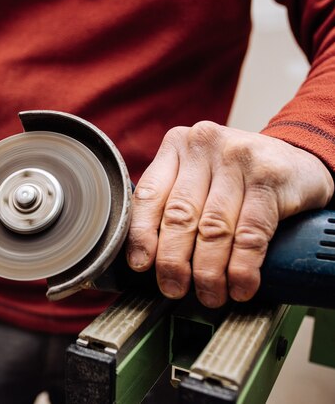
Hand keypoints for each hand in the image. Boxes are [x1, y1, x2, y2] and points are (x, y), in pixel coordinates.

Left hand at [126, 121, 333, 307]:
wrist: (300, 159)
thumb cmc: (238, 174)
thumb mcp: (199, 174)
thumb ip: (171, 199)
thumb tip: (144, 253)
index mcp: (177, 145)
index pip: (148, 194)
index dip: (141, 235)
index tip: (140, 265)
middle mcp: (203, 146)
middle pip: (179, 215)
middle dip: (173, 261)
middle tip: (174, 288)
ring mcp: (238, 158)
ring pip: (214, 228)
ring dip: (208, 271)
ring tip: (209, 294)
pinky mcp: (270, 177)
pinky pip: (251, 233)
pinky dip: (242, 267)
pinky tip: (239, 285)